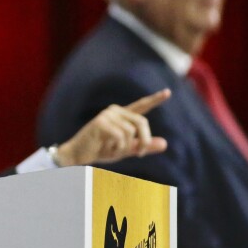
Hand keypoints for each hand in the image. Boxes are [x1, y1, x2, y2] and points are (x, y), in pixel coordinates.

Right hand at [54, 89, 170, 166]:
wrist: (78, 154)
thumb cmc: (101, 150)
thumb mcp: (126, 149)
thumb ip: (143, 146)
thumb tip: (165, 144)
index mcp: (122, 115)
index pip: (141, 105)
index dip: (155, 99)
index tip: (168, 92)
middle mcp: (115, 111)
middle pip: (142, 122)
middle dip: (145, 140)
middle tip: (141, 154)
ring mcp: (107, 115)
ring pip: (131, 132)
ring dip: (126, 147)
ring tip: (114, 150)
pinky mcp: (101, 123)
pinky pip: (120, 136)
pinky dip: (117, 148)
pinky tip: (107, 148)